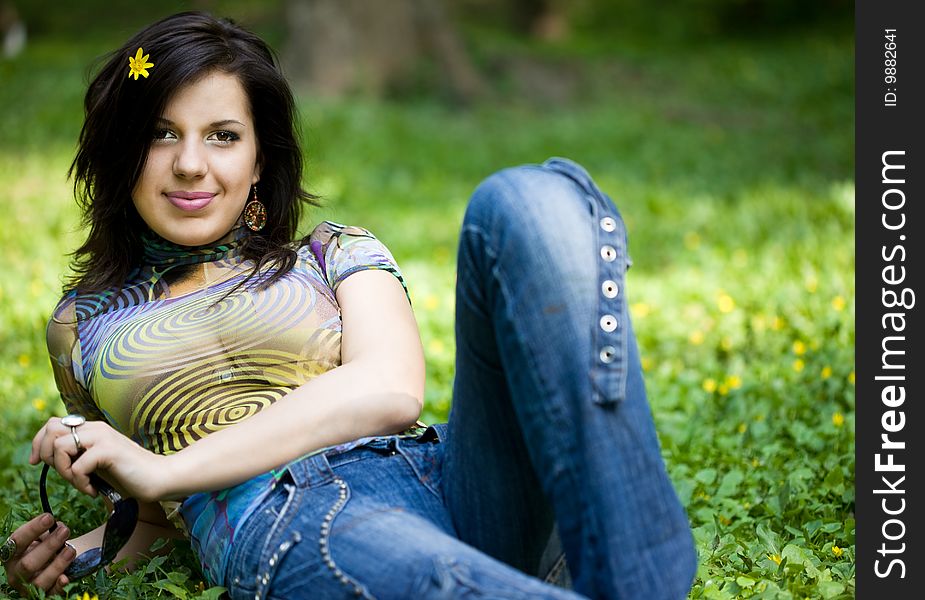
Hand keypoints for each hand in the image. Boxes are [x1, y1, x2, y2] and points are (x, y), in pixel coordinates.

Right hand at [2, 513, 75, 596]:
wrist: (50, 565)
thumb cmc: (44, 547)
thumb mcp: (42, 538)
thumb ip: (47, 532)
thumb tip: (58, 527)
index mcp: (12, 554)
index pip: (17, 541)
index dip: (32, 529)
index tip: (49, 517)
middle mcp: (16, 572)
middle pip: (28, 563)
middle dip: (48, 546)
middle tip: (65, 531)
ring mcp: (27, 586)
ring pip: (39, 581)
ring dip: (57, 565)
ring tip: (70, 550)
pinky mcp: (41, 595)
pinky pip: (50, 594)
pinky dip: (58, 586)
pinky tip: (65, 578)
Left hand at [30, 417, 168, 502]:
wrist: (157, 478)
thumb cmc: (127, 474)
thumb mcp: (95, 463)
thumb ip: (76, 455)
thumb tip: (46, 456)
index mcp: (91, 429)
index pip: (52, 424)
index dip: (38, 443)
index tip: (36, 463)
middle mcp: (95, 428)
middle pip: (51, 430)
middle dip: (46, 456)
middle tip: (65, 474)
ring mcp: (102, 437)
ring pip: (59, 447)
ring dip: (64, 471)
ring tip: (81, 483)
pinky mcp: (109, 450)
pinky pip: (77, 466)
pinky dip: (81, 484)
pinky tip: (94, 491)